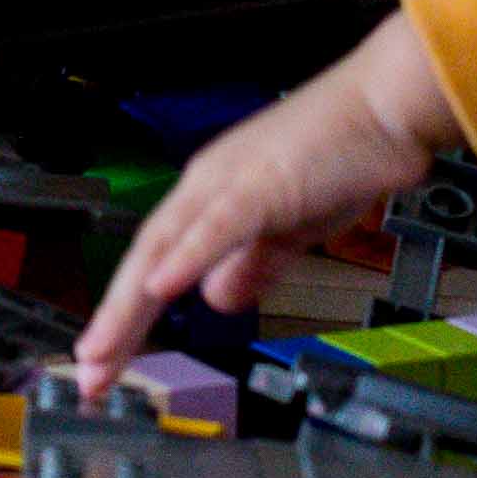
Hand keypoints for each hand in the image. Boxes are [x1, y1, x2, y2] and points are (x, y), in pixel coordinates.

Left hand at [71, 12, 462, 388]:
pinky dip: (186, 258)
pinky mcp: (261, 183)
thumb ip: (253, 263)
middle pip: (146, 261)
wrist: (387, 105)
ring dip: (130, 304)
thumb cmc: (344, 153)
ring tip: (104, 349)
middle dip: (114, 323)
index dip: (129, 314)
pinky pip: (216, 226)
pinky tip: (161, 289)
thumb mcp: (288, 225)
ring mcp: (230, 182)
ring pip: (166, 248)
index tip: (110, 358)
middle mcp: (209, 186)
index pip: (157, 263)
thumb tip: (219, 297)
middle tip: (89, 372)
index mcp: (213, 195)